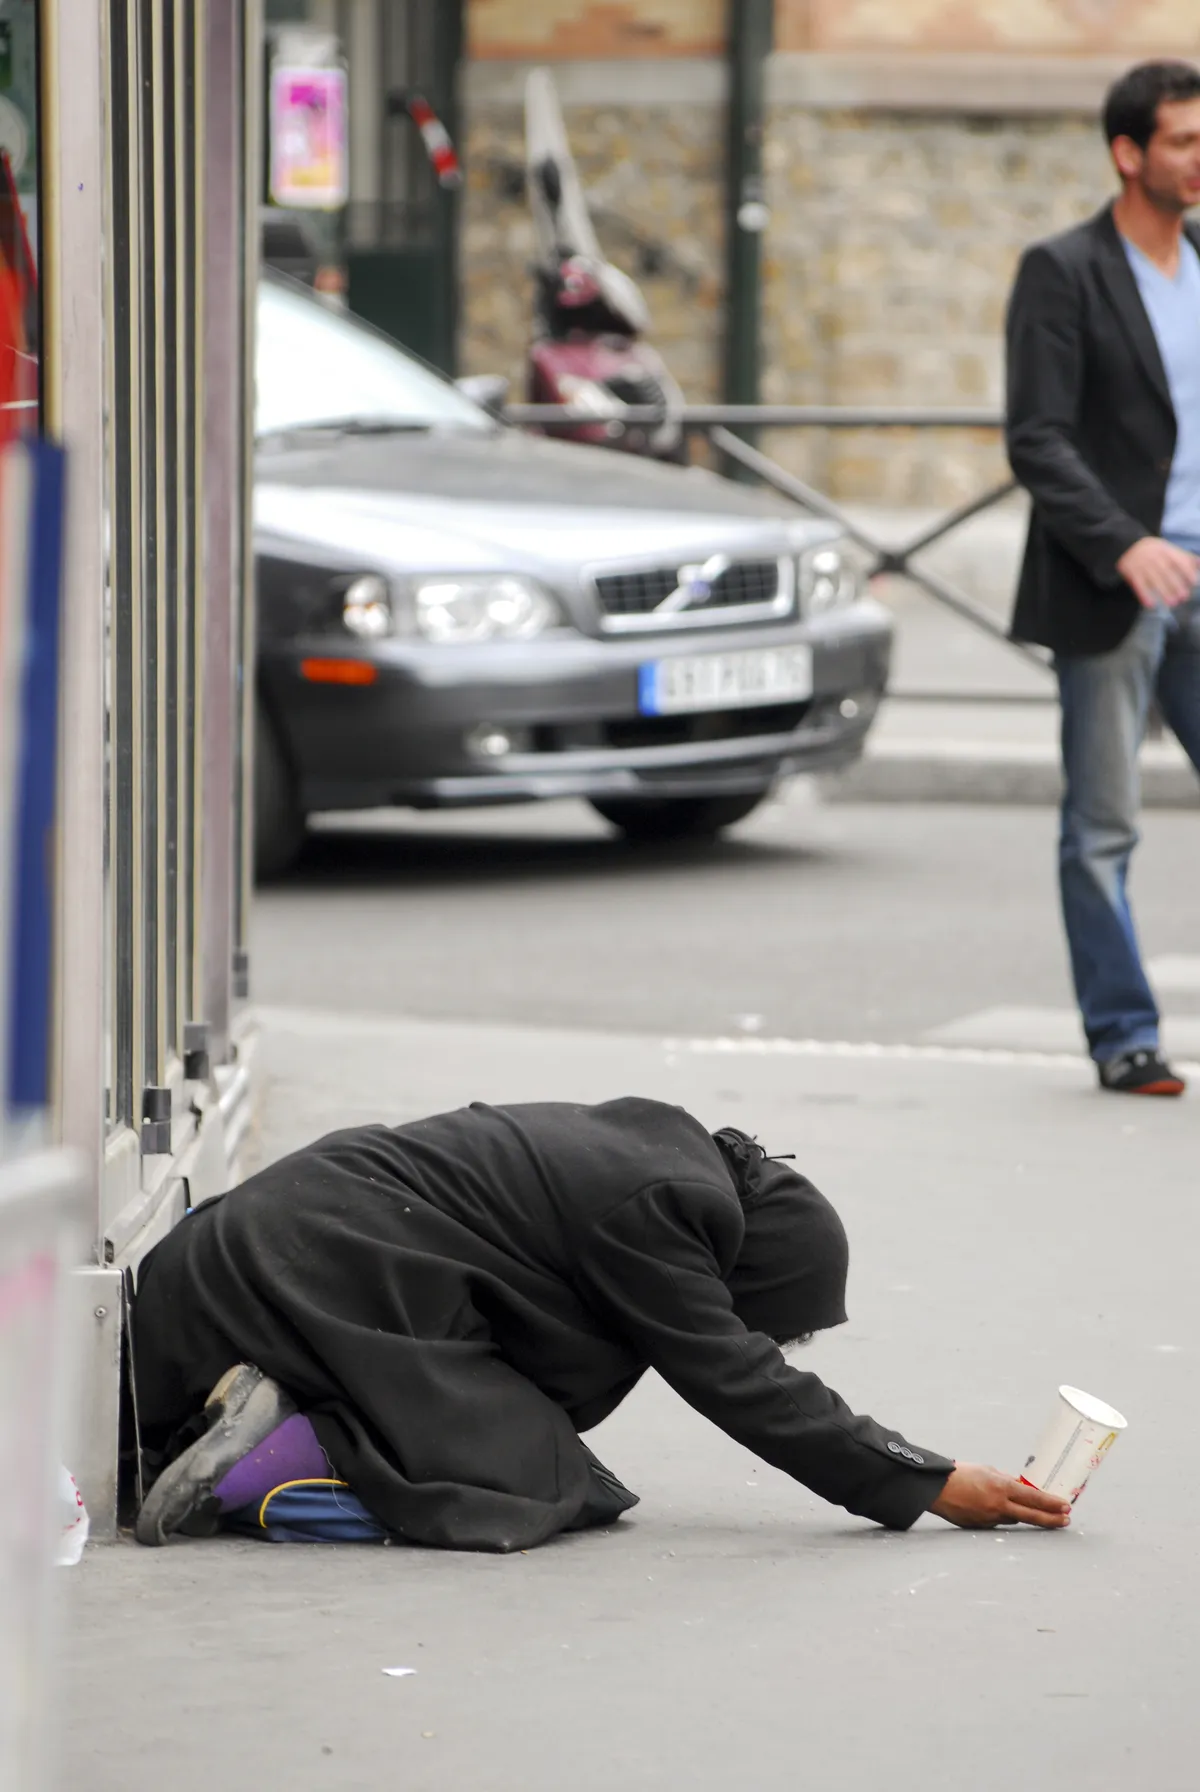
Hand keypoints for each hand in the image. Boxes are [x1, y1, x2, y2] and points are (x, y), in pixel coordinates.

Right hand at [928, 1463, 1070, 1529]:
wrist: (936, 1488)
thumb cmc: (961, 1474)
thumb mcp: (988, 1471)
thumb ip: (1006, 1481)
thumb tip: (1021, 1487)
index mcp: (1001, 1488)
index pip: (1034, 1497)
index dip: (1051, 1503)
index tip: (1066, 1506)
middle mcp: (999, 1505)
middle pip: (1032, 1515)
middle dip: (1051, 1518)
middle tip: (1066, 1520)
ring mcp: (991, 1519)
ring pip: (1015, 1518)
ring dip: (1024, 1514)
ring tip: (1033, 1510)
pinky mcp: (982, 1527)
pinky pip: (998, 1521)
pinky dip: (1002, 1515)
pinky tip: (995, 1507)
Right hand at [1116, 537, 1198, 608]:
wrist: (1127, 546)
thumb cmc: (1153, 550)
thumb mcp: (1168, 548)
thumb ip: (1183, 556)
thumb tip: (1199, 563)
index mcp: (1166, 550)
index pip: (1178, 560)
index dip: (1187, 571)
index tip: (1194, 582)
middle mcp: (1154, 557)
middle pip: (1167, 572)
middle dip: (1176, 585)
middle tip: (1184, 597)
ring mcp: (1142, 565)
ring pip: (1154, 580)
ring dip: (1163, 592)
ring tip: (1172, 603)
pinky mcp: (1132, 573)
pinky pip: (1138, 585)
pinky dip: (1144, 595)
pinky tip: (1150, 605)